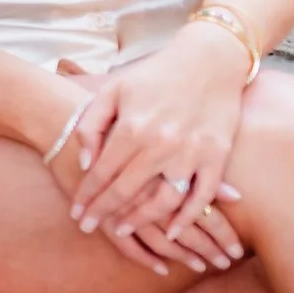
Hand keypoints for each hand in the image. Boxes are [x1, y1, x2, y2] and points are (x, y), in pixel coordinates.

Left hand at [70, 25, 249, 255]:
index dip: (87, 196)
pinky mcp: (217, 156)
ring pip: (162, 201)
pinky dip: (187, 218)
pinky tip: (171, 232)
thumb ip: (92, 126)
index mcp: (132, 128)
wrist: (209, 60)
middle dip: (103, 213)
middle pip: (126, 191)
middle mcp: (160, 145)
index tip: (76, 213)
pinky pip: (202, 197)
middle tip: (88, 227)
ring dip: (141, 220)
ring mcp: (191, 153)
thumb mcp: (112, 90)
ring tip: (122, 231)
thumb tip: (86, 163)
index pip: (102, 173)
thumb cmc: (154, 74)